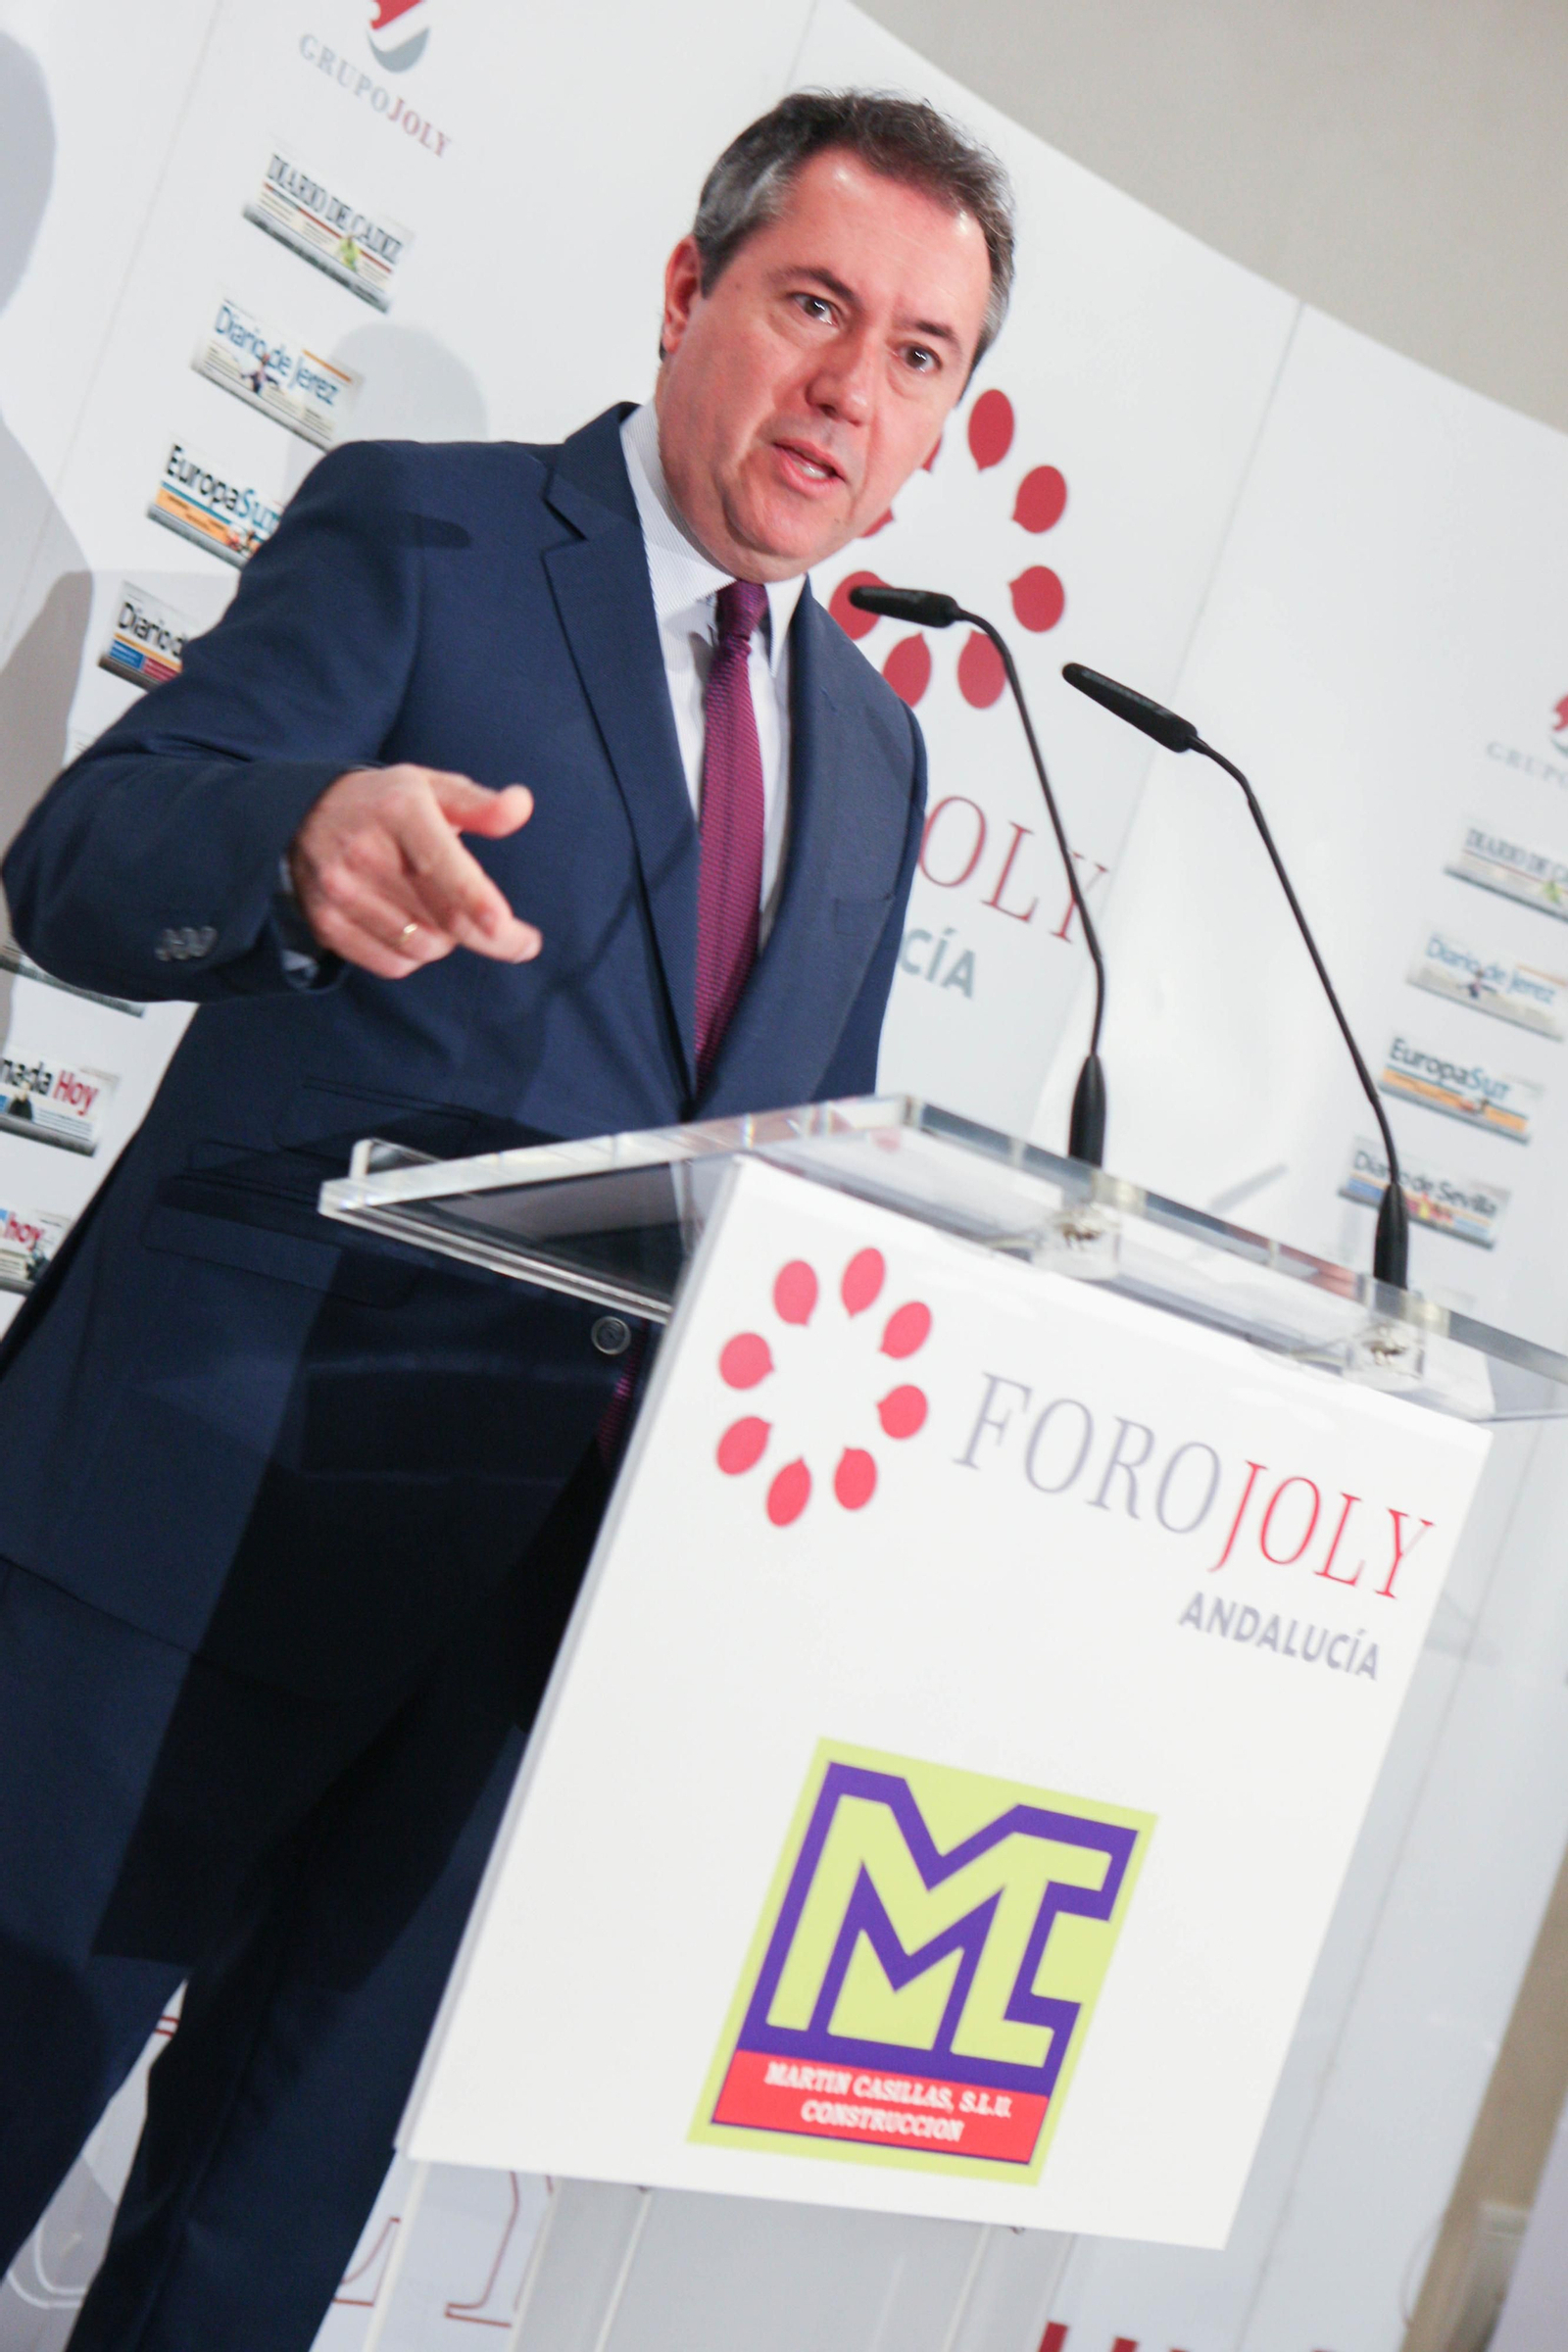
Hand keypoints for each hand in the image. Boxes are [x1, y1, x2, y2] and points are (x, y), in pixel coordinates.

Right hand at [287, 765, 540, 977]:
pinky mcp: (326, 923)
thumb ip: (480, 804)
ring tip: (441, 910)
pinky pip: (393, 964)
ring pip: (423, 947)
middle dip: (494, 938)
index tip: (504, 926)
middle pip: (443, 919)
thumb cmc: (387, 804)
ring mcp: (340, 891)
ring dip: (447, 940)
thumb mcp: (431, 788)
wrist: (301, 815)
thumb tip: (522, 805)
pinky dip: (414, 956)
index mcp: (399, 810)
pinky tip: (411, 927)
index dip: (475, 899)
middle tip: (524, 944)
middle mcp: (364, 852)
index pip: (441, 864)